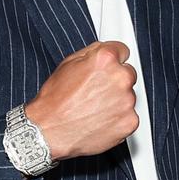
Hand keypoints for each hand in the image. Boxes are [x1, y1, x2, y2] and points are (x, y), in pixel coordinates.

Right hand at [25, 41, 138, 160]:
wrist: (48, 131)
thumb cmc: (54, 101)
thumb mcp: (68, 64)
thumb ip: (93, 52)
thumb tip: (105, 48)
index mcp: (106, 59)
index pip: (123, 51)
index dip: (112, 61)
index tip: (106, 69)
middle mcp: (120, 78)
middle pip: (128, 73)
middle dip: (115, 81)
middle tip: (95, 92)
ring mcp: (127, 101)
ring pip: (128, 96)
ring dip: (117, 101)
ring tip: (93, 108)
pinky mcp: (130, 121)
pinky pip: (129, 116)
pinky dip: (118, 119)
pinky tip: (99, 120)